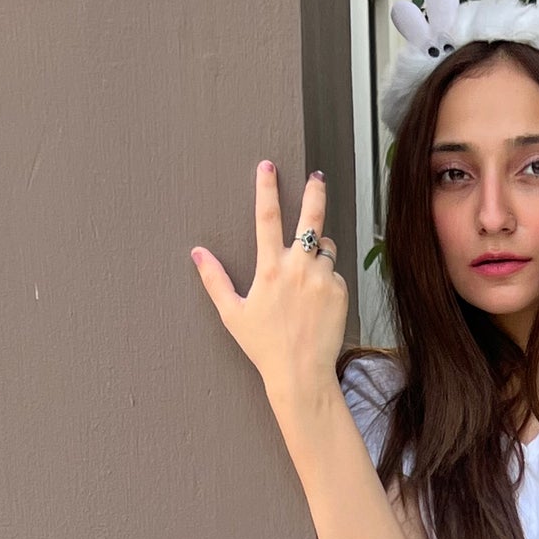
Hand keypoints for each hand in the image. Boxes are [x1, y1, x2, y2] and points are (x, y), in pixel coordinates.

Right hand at [192, 162, 348, 404]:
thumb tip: (197, 253)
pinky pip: (334, 273)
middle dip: (314, 192)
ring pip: (325, 247)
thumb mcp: (233, 314)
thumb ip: (215, 279)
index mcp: (270, 269)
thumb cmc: (264, 346)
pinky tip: (316, 301)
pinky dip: (326, 278)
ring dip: (318, 249)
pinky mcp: (340, 291)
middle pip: (310, 218)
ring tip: (307, 273)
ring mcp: (323, 278)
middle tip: (316, 176)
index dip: (266, 188)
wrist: (301, 373)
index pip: (267, 217)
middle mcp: (299, 268)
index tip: (268, 166)